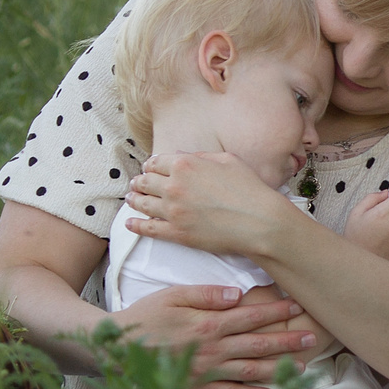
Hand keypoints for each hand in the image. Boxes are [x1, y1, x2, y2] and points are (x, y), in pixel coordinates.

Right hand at [110, 282, 318, 388]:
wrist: (113, 349)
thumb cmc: (144, 317)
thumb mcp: (172, 295)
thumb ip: (206, 294)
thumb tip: (238, 294)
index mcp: (208, 324)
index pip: (250, 316)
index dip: (276, 311)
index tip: (298, 306)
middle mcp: (212, 350)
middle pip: (258, 344)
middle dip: (287, 341)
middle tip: (312, 338)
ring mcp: (205, 372)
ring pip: (250, 371)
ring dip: (278, 369)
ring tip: (302, 367)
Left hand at [126, 151, 292, 261]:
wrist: (259, 221)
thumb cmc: (249, 189)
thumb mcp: (228, 160)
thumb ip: (200, 155)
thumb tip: (180, 156)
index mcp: (185, 165)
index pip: (155, 162)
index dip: (150, 165)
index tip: (149, 169)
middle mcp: (174, 186)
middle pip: (145, 182)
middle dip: (139, 182)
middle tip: (136, 184)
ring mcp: (173, 211)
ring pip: (142, 204)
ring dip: (134, 200)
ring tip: (131, 199)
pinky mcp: (176, 233)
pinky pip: (148, 228)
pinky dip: (135, 225)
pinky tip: (130, 223)